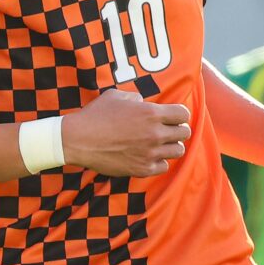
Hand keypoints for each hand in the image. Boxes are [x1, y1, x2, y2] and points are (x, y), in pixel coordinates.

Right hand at [62, 86, 189, 176]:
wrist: (78, 140)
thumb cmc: (95, 115)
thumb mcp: (115, 96)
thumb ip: (135, 98)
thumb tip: (143, 102)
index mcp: (151, 113)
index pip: (183, 114)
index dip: (178, 115)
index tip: (172, 118)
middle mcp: (155, 133)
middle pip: (185, 133)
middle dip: (177, 130)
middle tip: (166, 131)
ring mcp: (150, 153)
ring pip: (178, 150)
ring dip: (170, 146)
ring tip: (158, 144)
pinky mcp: (143, 169)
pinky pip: (164, 166)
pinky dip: (159, 161)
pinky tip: (148, 156)